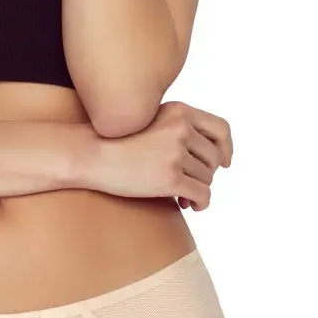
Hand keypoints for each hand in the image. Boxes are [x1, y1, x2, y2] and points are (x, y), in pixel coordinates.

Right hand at [84, 100, 232, 209]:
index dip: (227, 147)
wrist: (90, 153)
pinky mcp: (170, 177)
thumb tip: (212, 156)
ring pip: (208, 178)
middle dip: (206, 174)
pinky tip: (189, 205)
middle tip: (191, 185)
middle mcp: (181, 128)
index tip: (225, 163)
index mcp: (179, 111)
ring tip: (182, 196)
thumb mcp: (151, 121)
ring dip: (198, 190)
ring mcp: (175, 152)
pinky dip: (201, 203)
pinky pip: (203, 194)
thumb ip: (178, 127)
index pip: (221, 129)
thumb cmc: (117, 141)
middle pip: (214, 158)